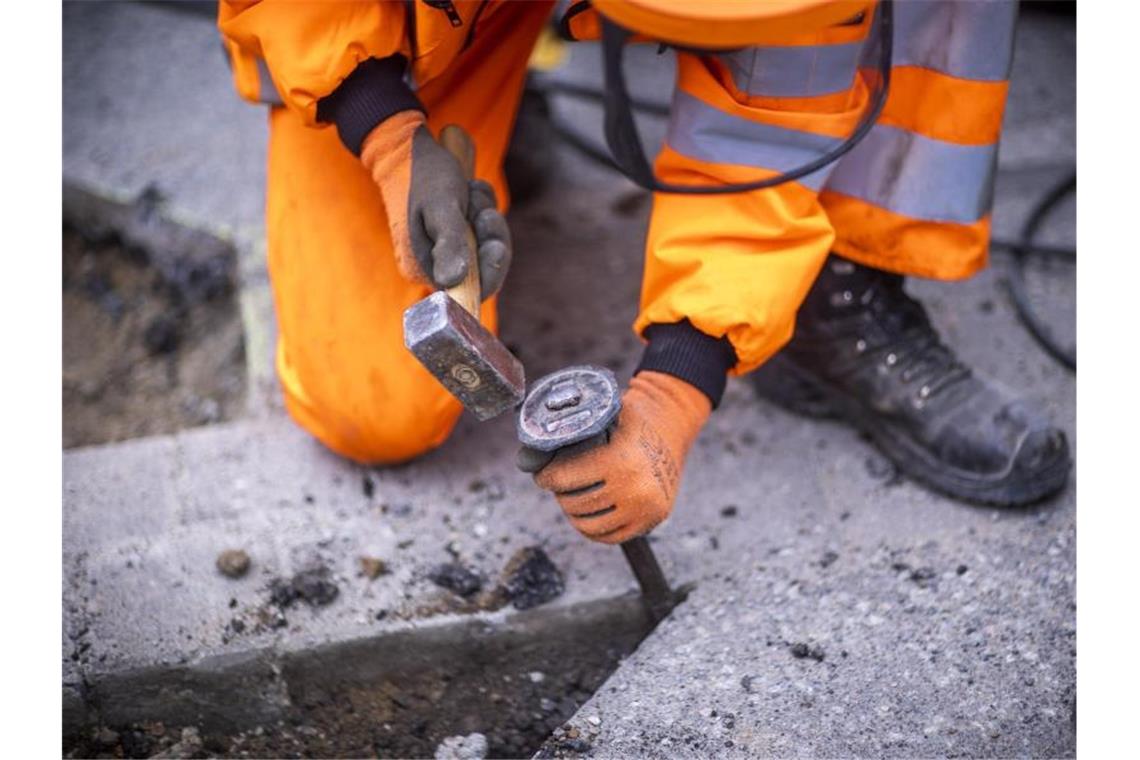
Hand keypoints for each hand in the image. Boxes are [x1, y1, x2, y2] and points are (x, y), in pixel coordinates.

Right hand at [360, 113, 510, 299]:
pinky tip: (471, 188)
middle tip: (483, 212)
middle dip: (491, 237)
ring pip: (487, 245)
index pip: (468, 291)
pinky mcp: (457, 231)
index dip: (489, 272)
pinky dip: (483, 206)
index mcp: (424, 268)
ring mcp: (447, 247)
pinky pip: (484, 228)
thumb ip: (449, 243)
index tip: (494, 247)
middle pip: (484, 268)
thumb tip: (452, 281)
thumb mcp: (440, 207)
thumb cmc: (423, 176)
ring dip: (486, 215)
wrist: (410, 147)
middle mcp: (435, 264)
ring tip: (471, 192)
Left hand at [518, 371, 710, 543]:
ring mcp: (644, 509)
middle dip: (561, 494)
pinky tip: (588, 514)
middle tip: (560, 484)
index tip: (542, 475)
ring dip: (574, 512)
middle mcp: (633, 489)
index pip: (564, 479)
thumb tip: (525, 459)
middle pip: (574, 503)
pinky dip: (592, 529)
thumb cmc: (631, 417)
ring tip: (573, 498)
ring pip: (588, 524)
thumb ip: (570, 433)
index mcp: (619, 461)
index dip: (546, 477)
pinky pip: (609, 536)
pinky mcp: (650, 521)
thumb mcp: (604, 414)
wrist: (672, 426)